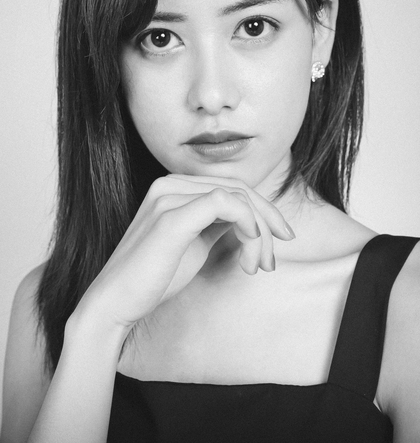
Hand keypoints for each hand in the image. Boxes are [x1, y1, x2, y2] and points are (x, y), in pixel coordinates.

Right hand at [77, 174, 293, 337]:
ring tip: (257, 265)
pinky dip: (247, 221)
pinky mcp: (172, 216)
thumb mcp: (195, 243)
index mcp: (174, 187)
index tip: (280, 238)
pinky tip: (251, 247)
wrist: (116, 303)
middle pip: (239, 189)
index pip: (232, 188)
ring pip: (237, 197)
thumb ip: (217, 224)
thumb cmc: (155, 277)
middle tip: (275, 256)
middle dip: (268, 220)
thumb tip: (251, 220)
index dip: (263, 210)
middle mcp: (170, 184)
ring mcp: (169, 197)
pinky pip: (224, 203)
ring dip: (259, 232)